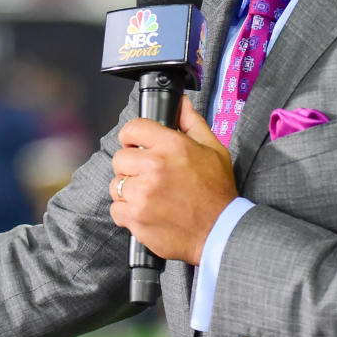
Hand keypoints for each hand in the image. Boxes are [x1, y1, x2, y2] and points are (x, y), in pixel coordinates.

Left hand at [110, 96, 235, 263]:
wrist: (220, 232)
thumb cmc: (217, 192)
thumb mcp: (213, 150)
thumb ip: (192, 122)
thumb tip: (181, 103)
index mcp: (172, 146)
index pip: (133, 128)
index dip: (132, 136)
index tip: (135, 145)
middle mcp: (154, 167)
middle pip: (120, 158)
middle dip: (131, 166)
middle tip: (148, 176)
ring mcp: (142, 193)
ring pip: (116, 184)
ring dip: (129, 190)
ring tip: (150, 196)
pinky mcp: (135, 217)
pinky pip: (116, 209)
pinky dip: (127, 213)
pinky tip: (147, 212)